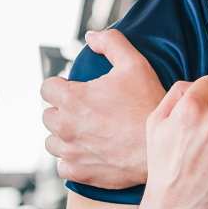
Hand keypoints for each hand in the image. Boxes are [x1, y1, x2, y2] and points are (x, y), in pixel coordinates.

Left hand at [41, 29, 165, 188]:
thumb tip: (91, 36)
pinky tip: (88, 152)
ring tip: (85, 132)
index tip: (76, 89)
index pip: (47, 88)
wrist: (160, 148)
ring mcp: (71, 152)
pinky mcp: (80, 172)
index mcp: (72, 98)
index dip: (61, 86)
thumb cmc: (148, 105)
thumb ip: (111, 43)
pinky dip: (71, 160)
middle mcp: (65, 126)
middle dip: (62, 110)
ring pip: (52, 141)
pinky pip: (63, 166)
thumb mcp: (135, 64)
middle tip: (86, 110)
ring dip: (64, 135)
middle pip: (47, 115)